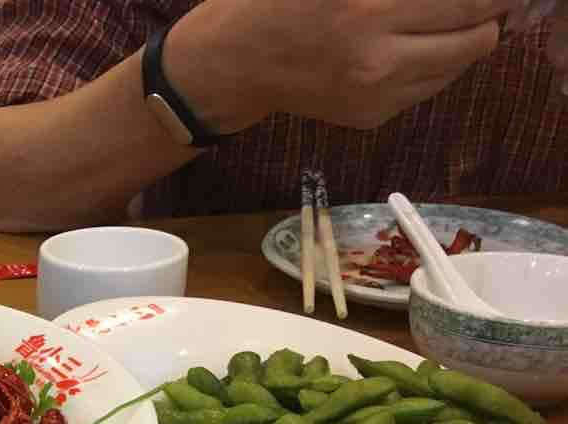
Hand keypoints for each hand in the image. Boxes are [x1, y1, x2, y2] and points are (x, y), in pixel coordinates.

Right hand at [169, 0, 513, 131]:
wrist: (232, 62)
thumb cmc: (278, 0)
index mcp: (369, 9)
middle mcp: (377, 57)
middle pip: (477, 35)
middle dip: (487, 13)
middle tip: (477, 2)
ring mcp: (375, 94)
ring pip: (458, 66)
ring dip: (463, 40)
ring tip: (438, 23)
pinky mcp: (370, 117)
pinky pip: (427, 87)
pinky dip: (431, 64)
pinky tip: (407, 47)